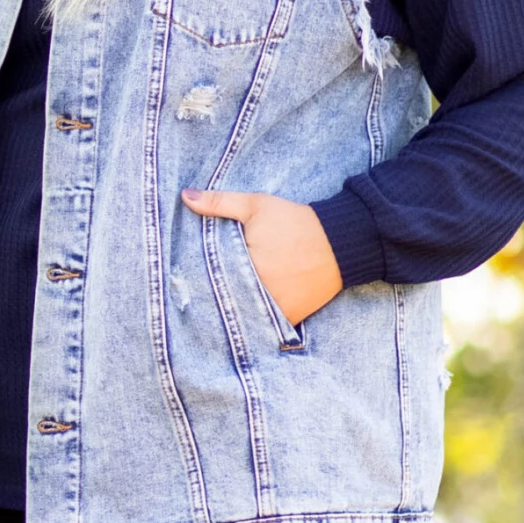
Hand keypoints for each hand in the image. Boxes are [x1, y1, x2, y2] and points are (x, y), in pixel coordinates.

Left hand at [181, 188, 342, 325]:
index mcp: (245, 264)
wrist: (339, 243)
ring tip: (213, 308)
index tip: (184, 278)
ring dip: (230, 311)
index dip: (195, 278)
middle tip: (191, 297)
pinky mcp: (289, 318)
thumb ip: (219, 202)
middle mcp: (258, 292)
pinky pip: (263, 326)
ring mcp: (275, 309)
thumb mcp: (256, 205)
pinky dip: (252, 321)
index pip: (208, 277)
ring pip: (241, 316)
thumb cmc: (295, 221)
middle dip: (210, 296)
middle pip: (223, 300)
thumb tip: (185, 196)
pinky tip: (240, 314)